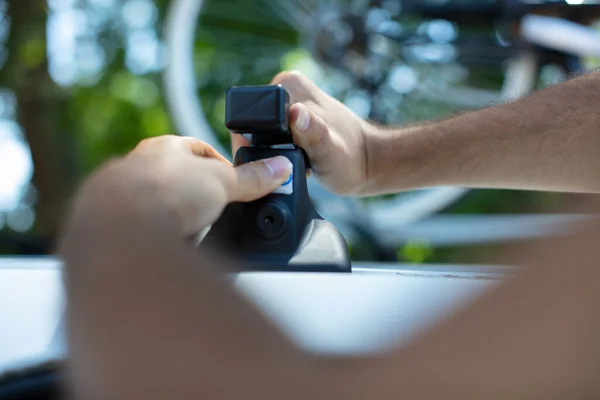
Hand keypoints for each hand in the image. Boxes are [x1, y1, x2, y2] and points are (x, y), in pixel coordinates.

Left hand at [127, 135, 291, 235]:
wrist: (120, 227)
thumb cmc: (166, 190)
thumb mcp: (221, 182)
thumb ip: (251, 178)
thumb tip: (281, 168)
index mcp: (164, 147)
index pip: (198, 150)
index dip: (221, 166)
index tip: (235, 183)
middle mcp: (139, 167)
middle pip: (177, 178)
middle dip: (199, 195)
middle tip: (219, 211)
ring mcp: (124, 197)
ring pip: (159, 204)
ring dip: (179, 216)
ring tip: (197, 233)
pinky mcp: (117, 227)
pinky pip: (146, 229)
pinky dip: (163, 236)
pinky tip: (174, 246)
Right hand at [230, 71, 374, 195]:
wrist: (367, 162)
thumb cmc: (351, 160)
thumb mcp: (331, 151)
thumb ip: (314, 133)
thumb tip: (296, 114)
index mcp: (288, 86)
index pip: (251, 116)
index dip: (254, 144)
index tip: (274, 163)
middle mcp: (285, 87)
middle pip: (251, 125)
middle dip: (261, 150)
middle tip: (289, 164)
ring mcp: (287, 100)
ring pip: (257, 133)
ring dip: (268, 154)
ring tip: (295, 162)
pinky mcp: (289, 114)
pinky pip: (268, 136)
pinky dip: (277, 152)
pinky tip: (294, 159)